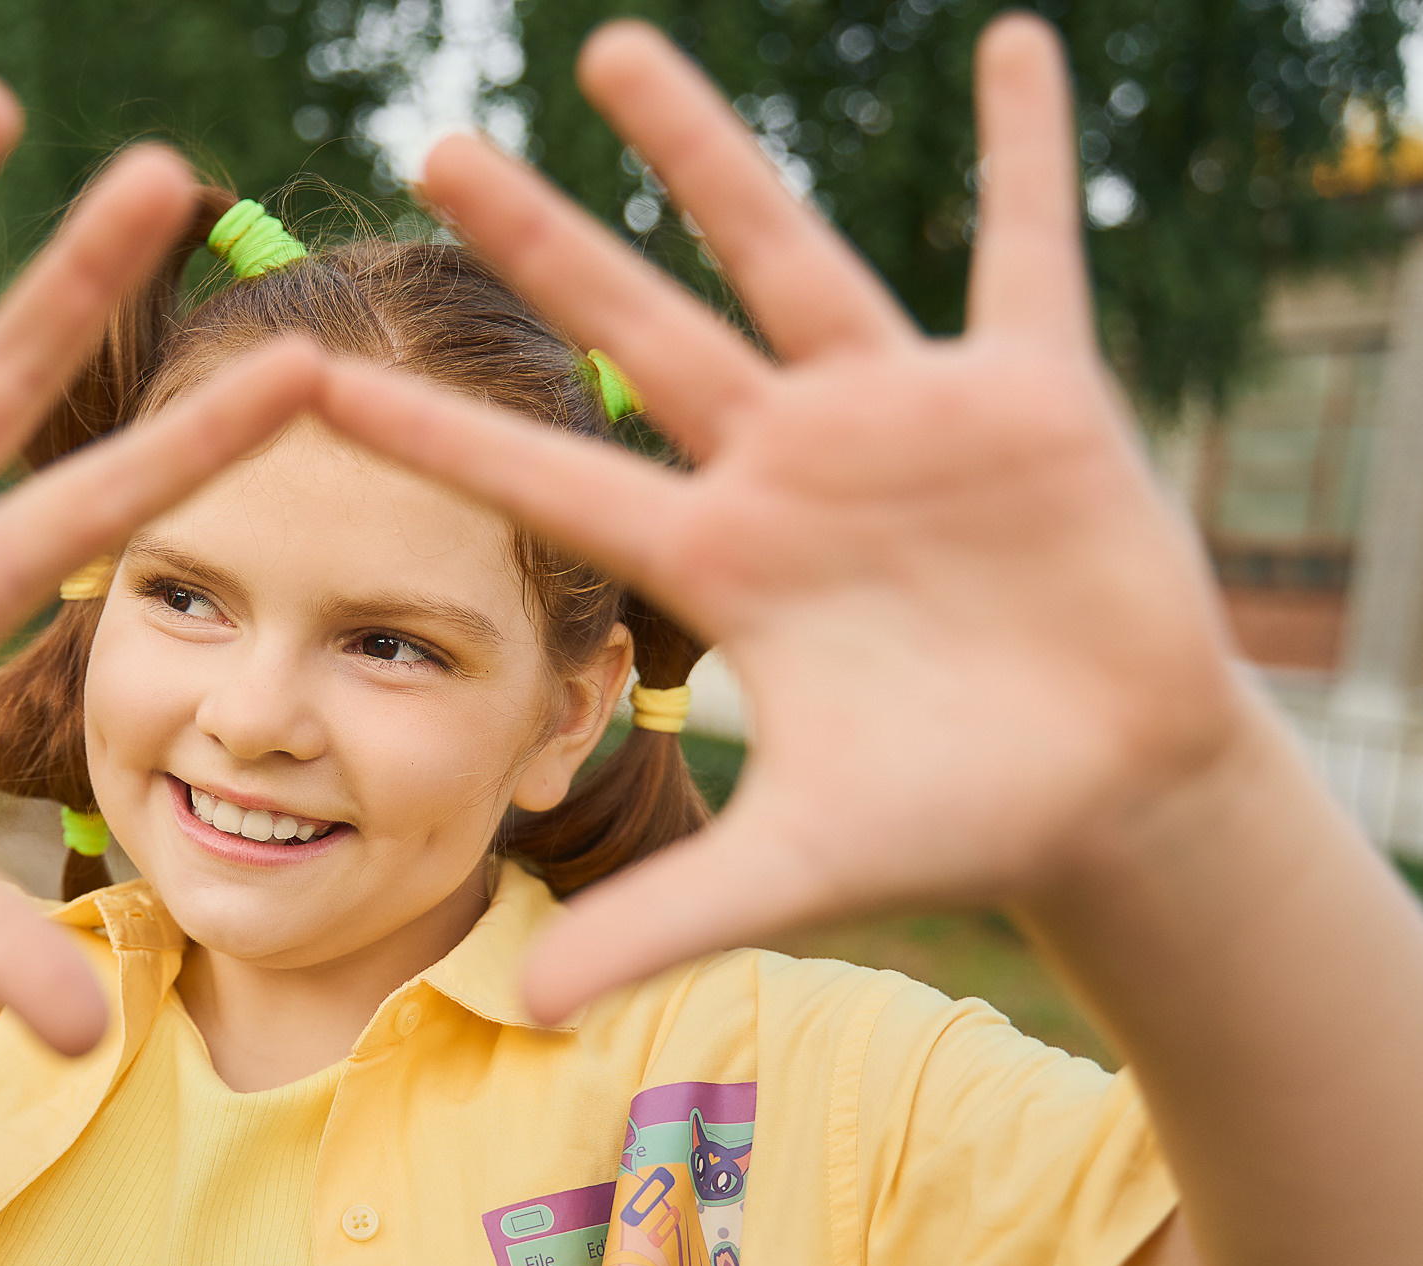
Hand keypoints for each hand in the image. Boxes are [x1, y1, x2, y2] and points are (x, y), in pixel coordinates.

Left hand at [314, 18, 1244, 1020]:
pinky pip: (1026, 250)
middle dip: (541, 243)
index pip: (547, 484)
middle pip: (638, 333)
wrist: (1106, 790)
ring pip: (785, 258)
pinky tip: (1021, 48)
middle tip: (436, 146)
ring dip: (705, 154)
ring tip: (610, 51)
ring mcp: (899, 420)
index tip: (316, 373)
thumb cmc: (950, 818)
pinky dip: (1028, 157)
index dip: (432, 433)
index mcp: (718, 564)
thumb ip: (662, 919)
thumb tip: (526, 1011)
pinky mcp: (1029, 396)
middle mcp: (786, 471)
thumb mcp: (796, 869)